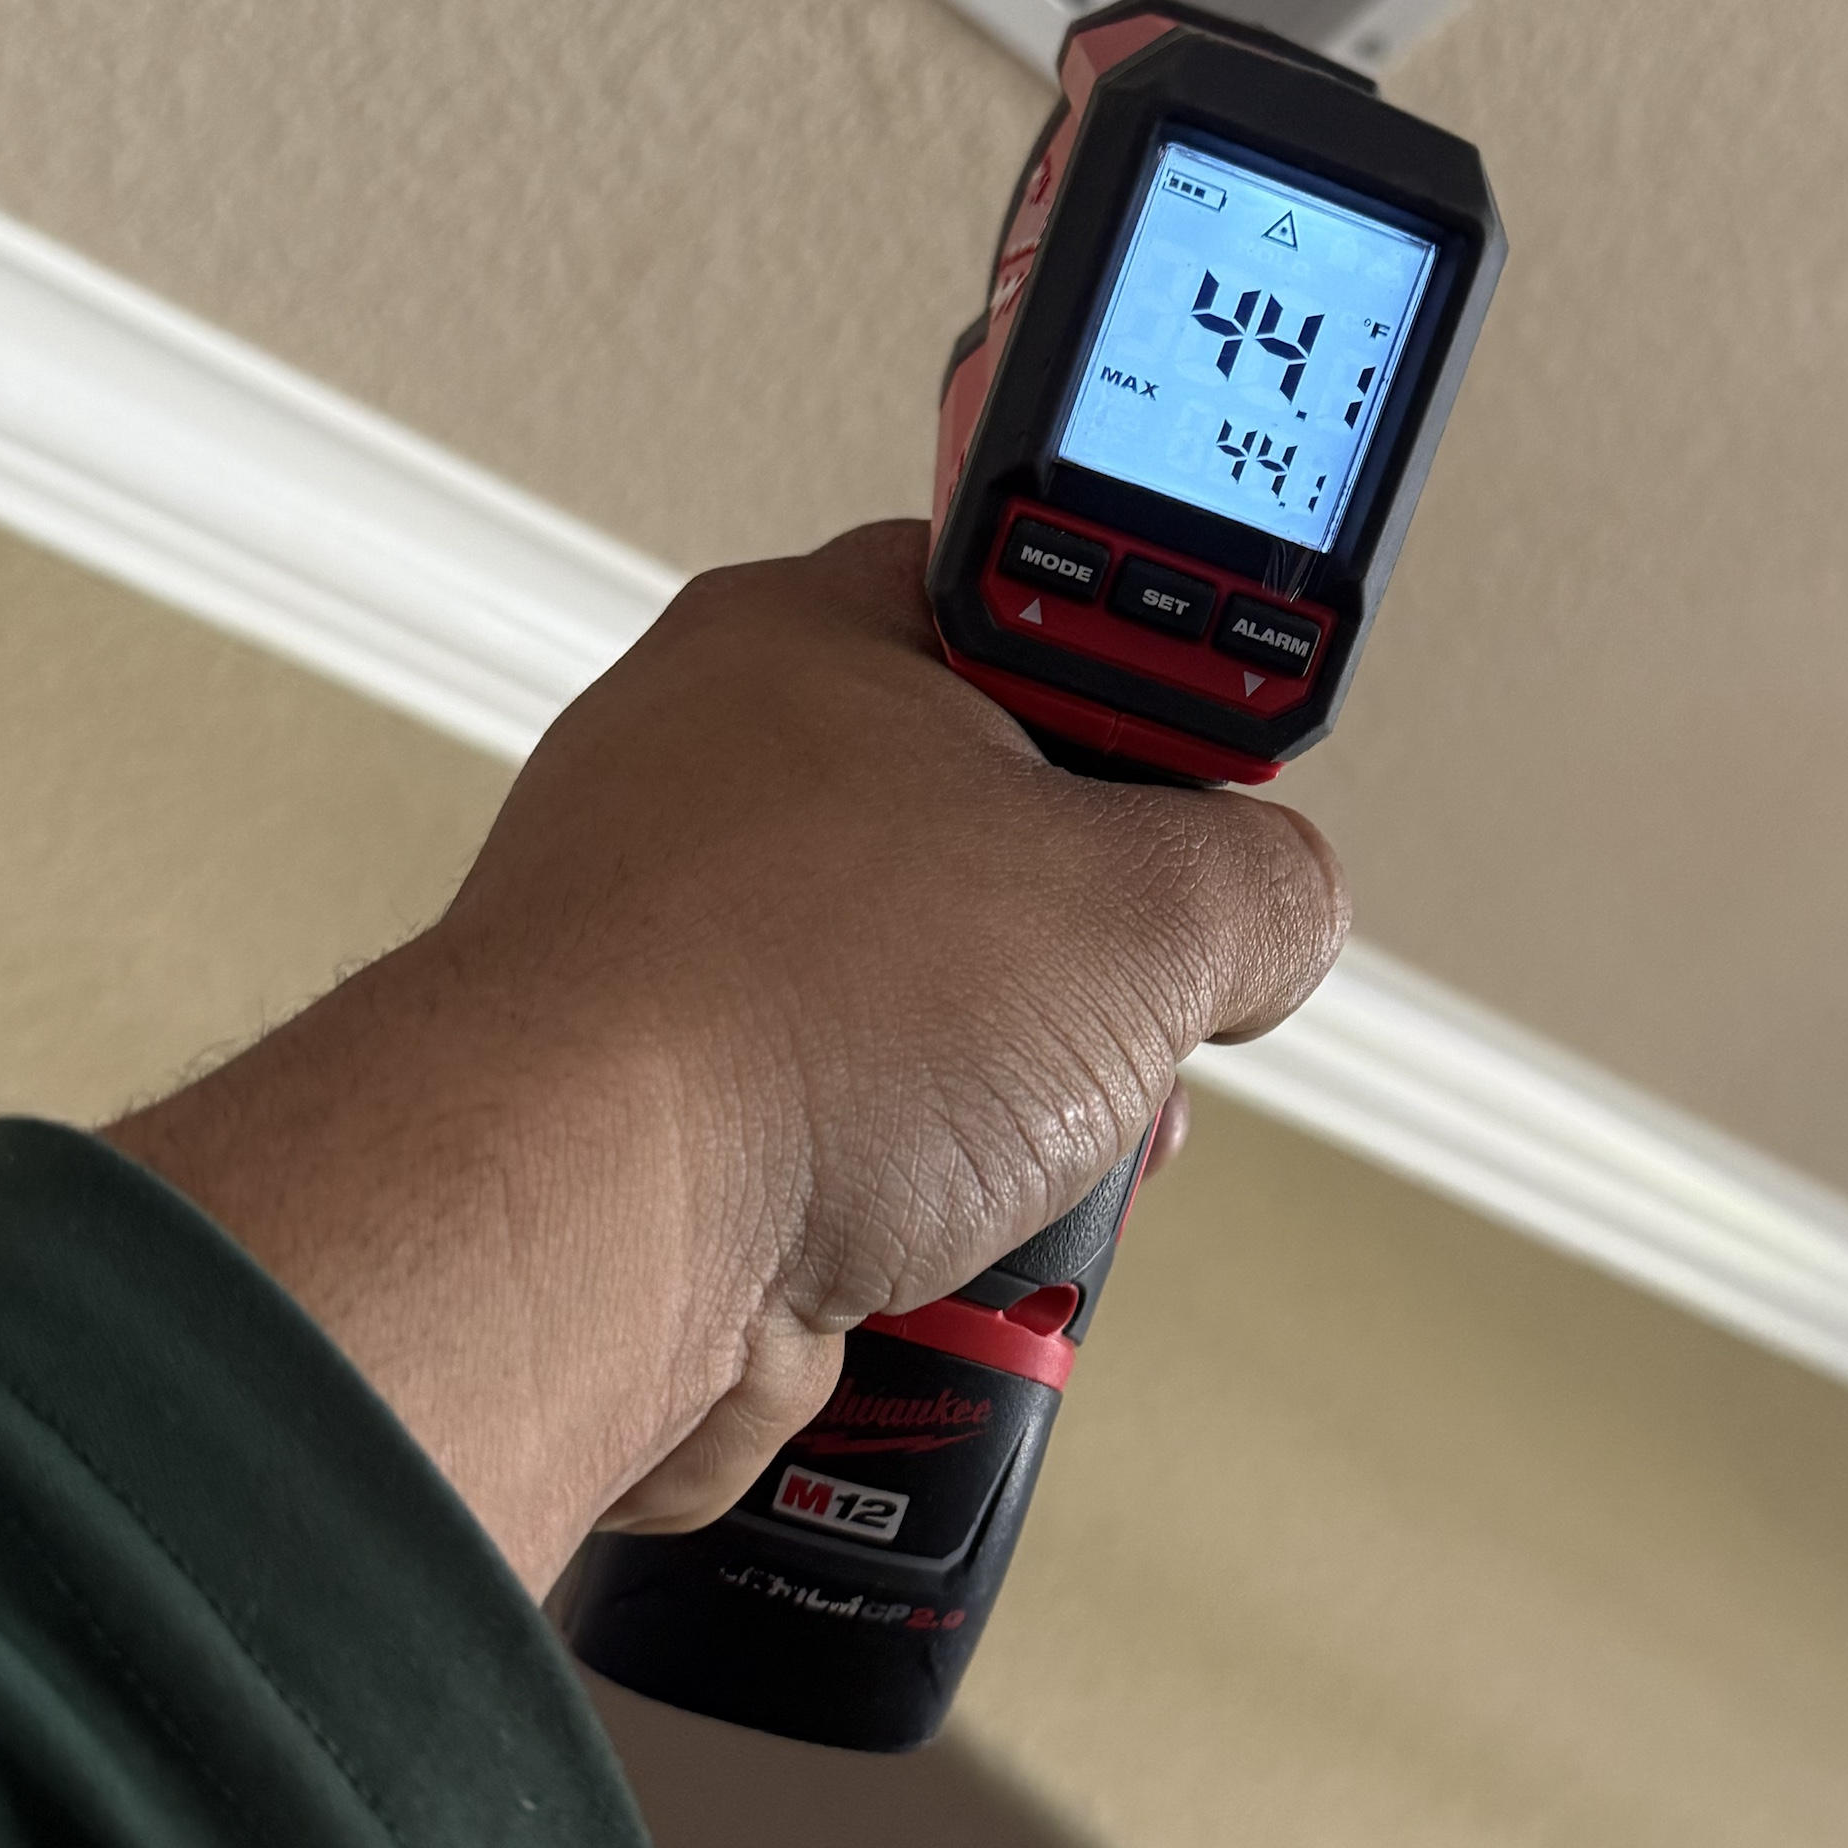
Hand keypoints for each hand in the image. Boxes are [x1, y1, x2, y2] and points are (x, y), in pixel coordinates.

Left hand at [108, 525, 1346, 1590]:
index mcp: (822, 634)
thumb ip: (1266, 881)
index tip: (1222, 804)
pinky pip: (852, 1140)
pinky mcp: (657, 1108)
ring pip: (934, 1014)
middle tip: (1130, 1011)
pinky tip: (937, 1238)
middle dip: (1100, 968)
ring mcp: (680, 946)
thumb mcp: (1154, 910)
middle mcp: (727, 769)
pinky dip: (917, 1206)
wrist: (576, 1239)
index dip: (1162, 711)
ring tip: (1027, 1150)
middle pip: (1006, 845)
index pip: (1044, 609)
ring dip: (1022, 1109)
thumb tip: (1271, 917)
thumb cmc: (793, 1016)